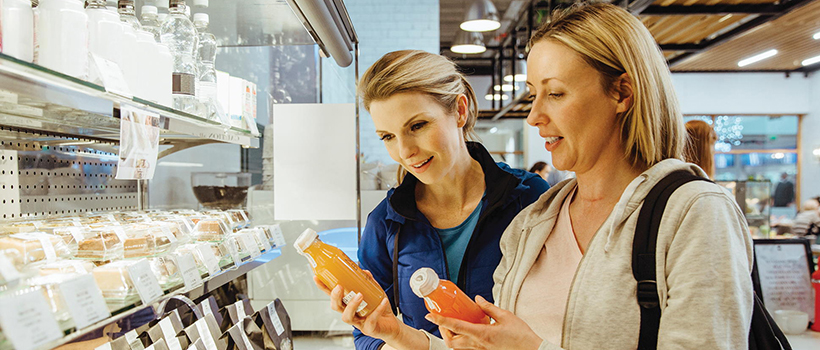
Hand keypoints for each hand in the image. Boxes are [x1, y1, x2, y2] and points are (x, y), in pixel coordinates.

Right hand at [312, 271, 402, 342]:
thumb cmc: (380, 309)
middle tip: (339, 287)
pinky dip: (377, 310)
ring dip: (351, 305)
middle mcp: (350, 314)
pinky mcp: (369, 329)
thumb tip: (363, 271)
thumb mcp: (374, 292)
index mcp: (348, 304)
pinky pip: (371, 320)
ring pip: (347, 317)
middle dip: (335, 297)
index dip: (323, 288)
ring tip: (360, 295)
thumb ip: (368, 281)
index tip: (317, 277)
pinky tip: (382, 301)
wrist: (392, 325)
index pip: (332, 296)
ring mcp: (359, 323)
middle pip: (336, 307)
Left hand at [426, 295, 542, 349]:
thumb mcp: (505, 316)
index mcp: (482, 334)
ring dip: (451, 337)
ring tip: (451, 325)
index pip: (455, 326)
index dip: (440, 320)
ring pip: (458, 348)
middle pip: (452, 341)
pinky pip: (467, 349)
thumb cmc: (521, 335)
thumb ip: (488, 307)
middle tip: (442, 319)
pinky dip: (461, 342)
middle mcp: (478, 345)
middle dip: (443, 331)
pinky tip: (465, 333)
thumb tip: (476, 299)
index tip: (430, 315)